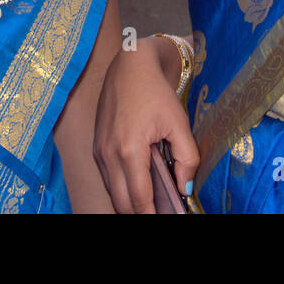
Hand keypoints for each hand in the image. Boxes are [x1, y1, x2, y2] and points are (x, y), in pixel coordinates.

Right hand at [93, 35, 199, 212]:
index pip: (138, 199)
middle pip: (121, 202)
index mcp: (129, 150)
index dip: (152, 215)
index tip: (167, 217)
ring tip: (153, 203)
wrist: (130, 66)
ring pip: (112, 192)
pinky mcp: (97, 147)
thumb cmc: (156, 92)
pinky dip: (121, 188)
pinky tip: (139, 186)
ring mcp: (99, 151)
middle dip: (140, 213)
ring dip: (130, 202)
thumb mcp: (179, 123)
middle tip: (160, 212)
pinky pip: (108, 178)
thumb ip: (187, 159)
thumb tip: (185, 188)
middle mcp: (108, 154)